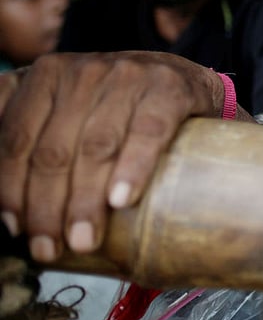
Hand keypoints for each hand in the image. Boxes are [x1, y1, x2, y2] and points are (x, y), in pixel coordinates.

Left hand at [0, 52, 227, 261]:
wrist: (187, 83)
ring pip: (96, 146)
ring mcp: (129, 76)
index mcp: (46, 75)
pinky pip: (148, 132)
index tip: (14, 229)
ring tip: (83, 239)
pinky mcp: (170, 88)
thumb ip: (30, 131)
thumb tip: (3, 202)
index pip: (16, 138)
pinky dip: (133, 168)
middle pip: (54, 149)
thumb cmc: (120, 108)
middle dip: (46, 206)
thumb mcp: (67, 107)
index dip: (10, 187)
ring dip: (84, 200)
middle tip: (49, 248)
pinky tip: (122, 200)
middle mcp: (83, 72)